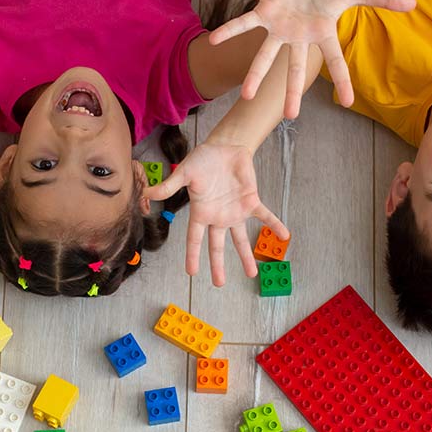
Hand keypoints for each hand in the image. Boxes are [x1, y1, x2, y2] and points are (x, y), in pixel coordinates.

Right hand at [144, 142, 288, 285]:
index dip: (193, 256)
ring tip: (252, 273)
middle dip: (219, 265)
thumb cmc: (202, 159)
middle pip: (217, 246)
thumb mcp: (184, 173)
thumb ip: (169, 186)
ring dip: (247, 256)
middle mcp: (218, 217)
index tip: (191, 273)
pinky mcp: (251, 201)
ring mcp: (235, 211)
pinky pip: (265, 216)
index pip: (195, 239)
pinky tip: (284, 235)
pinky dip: (274, 225)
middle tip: (219, 284)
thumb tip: (147, 193)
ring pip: (241, 239)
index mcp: (201, 213)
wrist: (224, 147)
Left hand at [209, 0, 415, 117]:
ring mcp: (279, 28)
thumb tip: (414, 3)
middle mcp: (298, 38)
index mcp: (321, 35)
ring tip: (245, 95)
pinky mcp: (263, 13)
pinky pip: (244, 24)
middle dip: (290, 92)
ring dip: (255, 74)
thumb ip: (381, 0)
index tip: (347, 103)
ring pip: (265, 55)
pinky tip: (212, 41)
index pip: (335, 61)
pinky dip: (229, 31)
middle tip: (289, 118)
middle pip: (294, 69)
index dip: (342, 81)